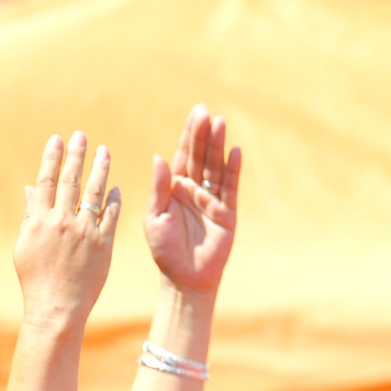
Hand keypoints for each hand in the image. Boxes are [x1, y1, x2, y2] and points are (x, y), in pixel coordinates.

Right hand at [14, 132, 117, 331]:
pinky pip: (110, 215)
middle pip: (71, 180)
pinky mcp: (102, 244)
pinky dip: (113, 199)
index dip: (52, 158)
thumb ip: (30, 215)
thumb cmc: (36, 279)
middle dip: (76, 155)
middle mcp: (61, 222)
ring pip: (94, 192)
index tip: (57, 140)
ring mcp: (83, 232)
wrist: (56, 307)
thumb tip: (32, 188)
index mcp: (39, 221)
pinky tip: (116, 188)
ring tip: (104, 152)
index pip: (46, 181)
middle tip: (81, 136)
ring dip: (100, 169)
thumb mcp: (24, 247)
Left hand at [142, 106, 239, 297]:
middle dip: (203, 134)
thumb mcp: (155, 218)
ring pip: (216, 167)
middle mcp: (194, 190)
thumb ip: (159, 189)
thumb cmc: (165, 250)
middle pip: (201, 156)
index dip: (189, 135)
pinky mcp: (227, 212)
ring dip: (218, 146)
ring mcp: (212, 199)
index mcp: (175, 189)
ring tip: (220, 123)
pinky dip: (233, 169)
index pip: (183, 156)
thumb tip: (159, 158)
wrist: (184, 279)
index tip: (195, 114)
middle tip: (206, 112)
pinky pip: (230, 187)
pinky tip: (234, 151)